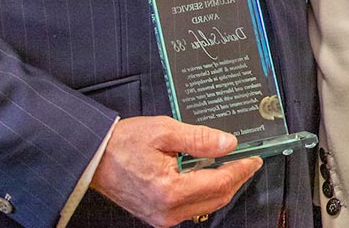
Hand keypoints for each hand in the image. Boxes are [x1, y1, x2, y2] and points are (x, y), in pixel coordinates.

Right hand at [90, 116, 260, 227]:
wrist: (94, 158)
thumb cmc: (123, 143)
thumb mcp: (164, 131)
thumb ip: (199, 138)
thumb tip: (229, 144)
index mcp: (170, 190)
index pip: (220, 183)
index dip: (242, 169)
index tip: (254, 158)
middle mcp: (167, 210)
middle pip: (217, 198)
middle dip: (236, 179)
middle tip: (248, 161)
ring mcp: (162, 216)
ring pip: (206, 205)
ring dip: (221, 186)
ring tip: (230, 165)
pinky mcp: (157, 216)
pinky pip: (191, 207)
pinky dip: (204, 192)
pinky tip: (207, 174)